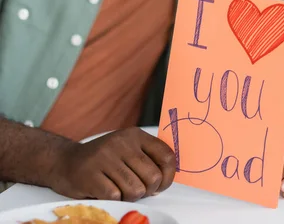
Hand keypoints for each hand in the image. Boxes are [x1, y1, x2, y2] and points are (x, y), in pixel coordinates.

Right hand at [49, 127, 175, 201]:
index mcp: (135, 135)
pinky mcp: (90, 175)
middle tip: (136, 189)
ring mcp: (105, 158)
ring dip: (130, 196)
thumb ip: (147, 158)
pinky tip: (106, 190)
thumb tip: (165, 179)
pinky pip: (116, 196)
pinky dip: (114, 199)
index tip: (161, 185)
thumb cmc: (103, 160)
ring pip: (136, 189)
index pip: (166, 156)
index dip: (168, 176)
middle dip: (148, 190)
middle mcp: (121, 143)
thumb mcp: (127, 149)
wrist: (64, 161)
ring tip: (119, 189)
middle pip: (152, 177)